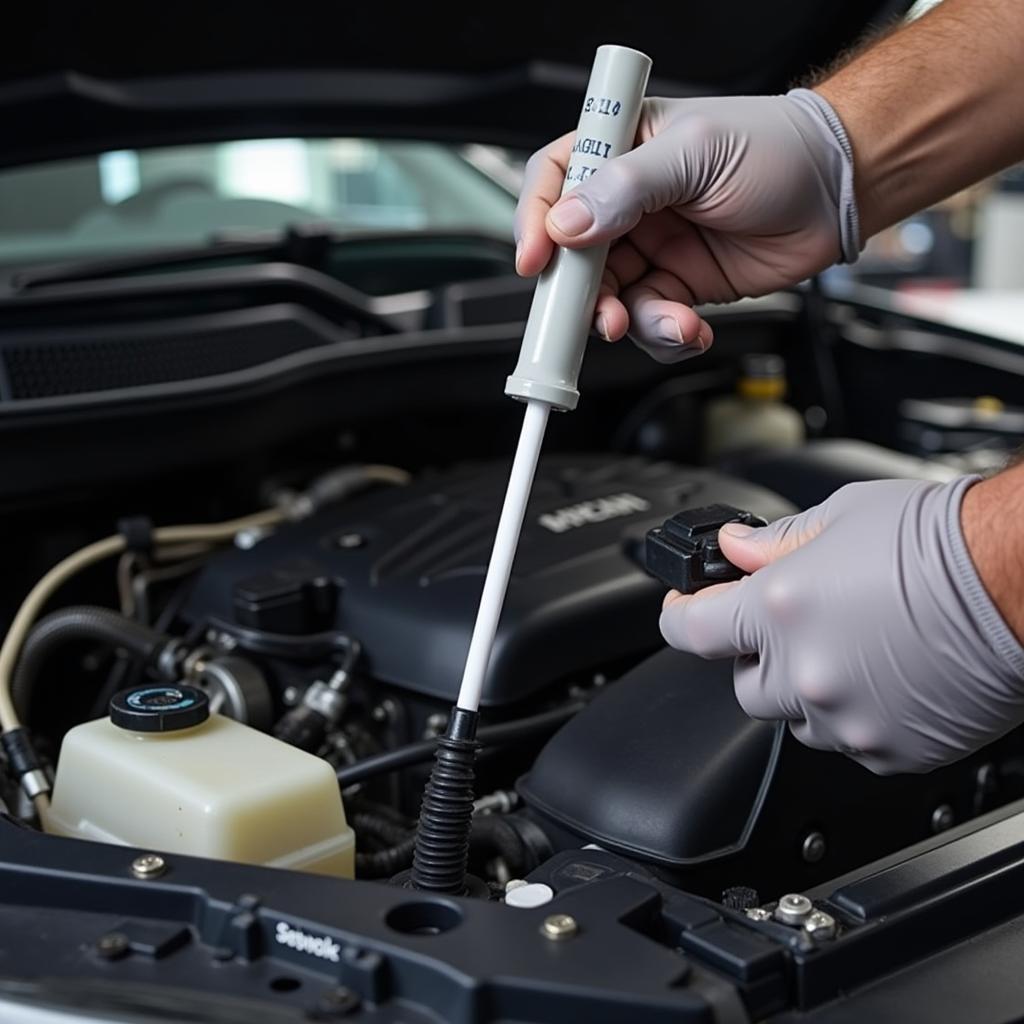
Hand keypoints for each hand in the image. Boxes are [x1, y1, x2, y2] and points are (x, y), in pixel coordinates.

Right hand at [515, 90, 857, 362]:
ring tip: (668, 321)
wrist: (839, 189)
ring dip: (629, 320)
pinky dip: (665, 334)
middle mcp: (631, 202)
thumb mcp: (696, 154)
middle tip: (597, 315)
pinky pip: (652, 320)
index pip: (556, 182)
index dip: (536, 220)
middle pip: (575, 255)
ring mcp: (655, 247)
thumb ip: (627, 189)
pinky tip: (690, 327)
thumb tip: (568, 223)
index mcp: (623, 151)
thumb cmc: (778, 147)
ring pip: (611, 297)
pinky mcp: (681, 285)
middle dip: (581, 293)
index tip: (537, 258)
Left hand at [659, 477, 1023, 773]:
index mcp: (780, 608)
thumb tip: (735, 548)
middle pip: (742, 685)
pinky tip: (884, 678)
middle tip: (792, 627)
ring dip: (805, 691)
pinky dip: (854, 717)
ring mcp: (847, 717)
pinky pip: (849, 742)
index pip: (690, 631)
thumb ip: (775, 544)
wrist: (1022, 578)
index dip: (679, 618)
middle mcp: (804, 671)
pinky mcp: (891, 748)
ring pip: (796, 721)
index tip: (683, 611)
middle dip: (755, 656)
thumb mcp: (843, 516)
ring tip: (851, 649)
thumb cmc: (945, 541)